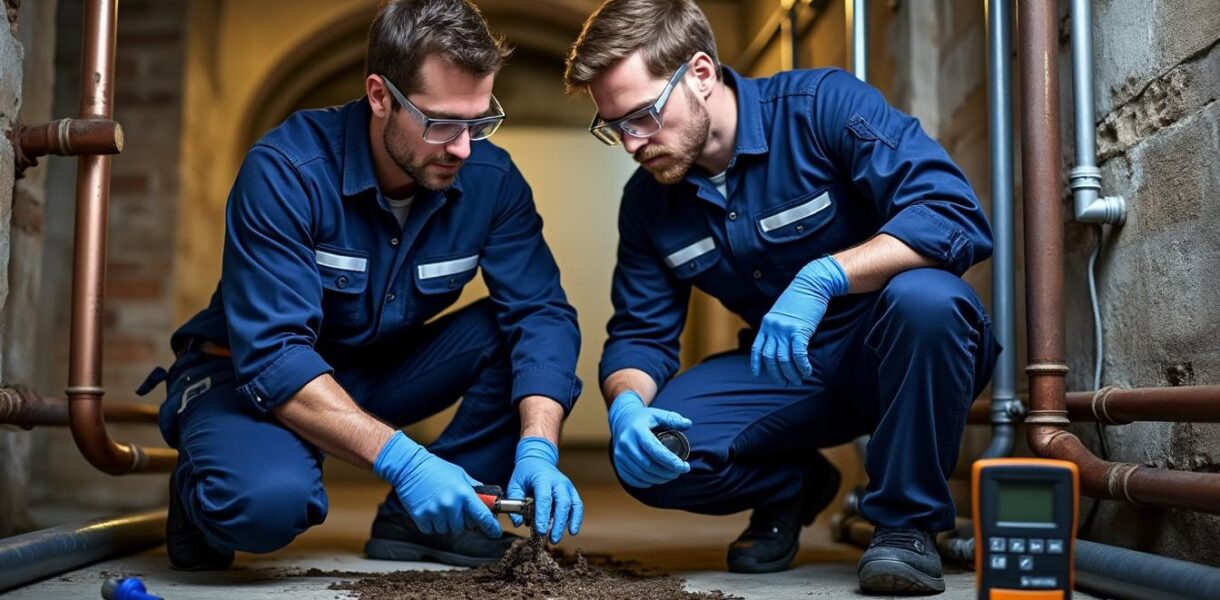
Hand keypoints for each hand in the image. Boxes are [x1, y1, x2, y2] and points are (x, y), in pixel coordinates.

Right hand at [373, 431, 500, 537]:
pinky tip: (430, 509)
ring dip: (446, 522)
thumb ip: (475, 489)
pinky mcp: (420, 517)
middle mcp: (450, 505)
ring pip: (447, 530)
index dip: (491, 527)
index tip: (495, 532)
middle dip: (461, 520)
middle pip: (463, 527)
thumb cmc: (436, 469)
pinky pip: (431, 530)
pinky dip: (432, 524)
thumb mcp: (460, 475)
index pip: (483, 516)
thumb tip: (488, 501)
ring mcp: (435, 512)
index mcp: (464, 493)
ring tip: (440, 506)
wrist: (410, 466)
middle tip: (453, 507)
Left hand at [506, 437, 583, 542]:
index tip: (541, 530)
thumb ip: (514, 502)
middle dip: (558, 523)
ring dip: (568, 523)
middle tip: (551, 539)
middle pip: (562, 503)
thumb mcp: (515, 484)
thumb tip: (518, 523)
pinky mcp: (571, 491)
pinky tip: (572, 530)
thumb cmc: (526, 473)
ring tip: (559, 537)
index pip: (545, 498)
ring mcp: (567, 486)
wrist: (538, 459)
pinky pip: (577, 505)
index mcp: (543, 478)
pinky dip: (576, 518)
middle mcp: (558, 482)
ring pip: (572, 505)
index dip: (543, 515)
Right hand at [607, 391, 690, 488]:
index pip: (656, 451)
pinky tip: (655, 479)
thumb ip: (672, 419)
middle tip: (678, 472)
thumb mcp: (657, 414)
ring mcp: (620, 455)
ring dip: (658, 479)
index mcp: (638, 431)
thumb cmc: (644, 419)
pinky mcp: (618, 464)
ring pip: (641, 474)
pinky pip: (632, 479)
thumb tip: (688, 424)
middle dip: (667, 473)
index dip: (672, 462)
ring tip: (670, 476)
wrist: (621, 421)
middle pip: (649, 466)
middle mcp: (626, 444)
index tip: (685, 467)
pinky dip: (646, 482)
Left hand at [752, 256, 848, 385]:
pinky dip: (802, 366)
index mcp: (766, 323)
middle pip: (770, 357)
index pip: (757, 348)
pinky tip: (807, 372)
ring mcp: (785, 329)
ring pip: (783, 359)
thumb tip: (779, 343)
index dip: (756, 363)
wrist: (812, 283)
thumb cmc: (801, 297)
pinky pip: (798, 355)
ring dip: (790, 373)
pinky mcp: (800, 330)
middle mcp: (773, 327)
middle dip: (777, 374)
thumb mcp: (783, 312)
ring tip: (798, 381)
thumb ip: (778, 326)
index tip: (758, 374)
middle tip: (785, 383)